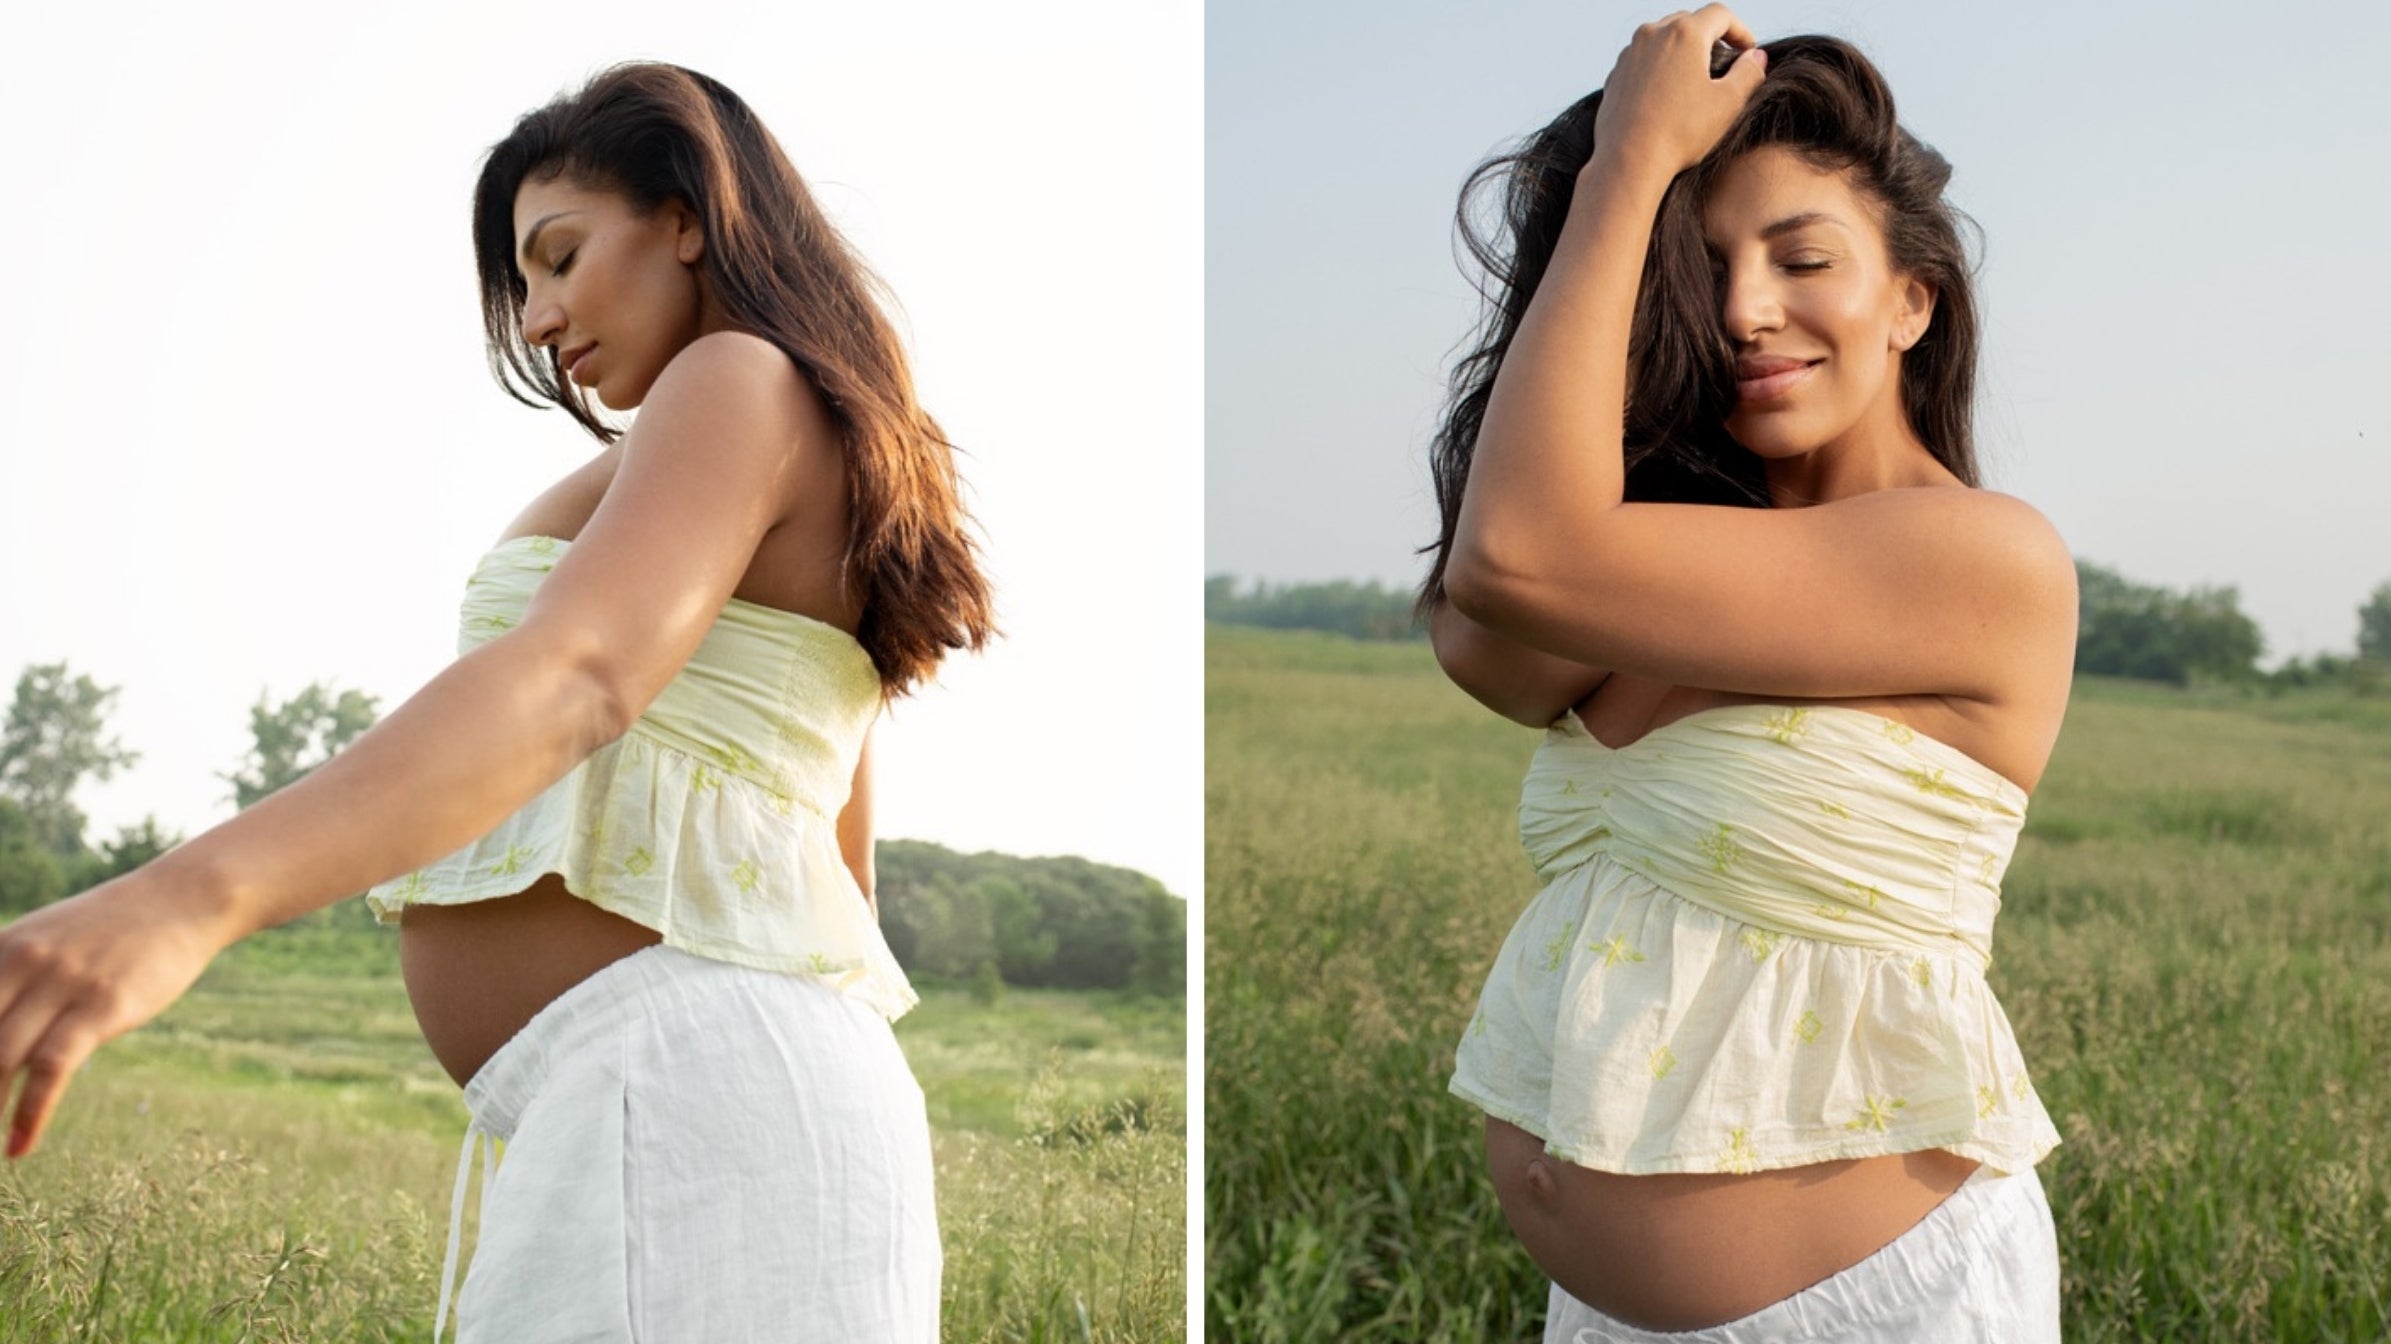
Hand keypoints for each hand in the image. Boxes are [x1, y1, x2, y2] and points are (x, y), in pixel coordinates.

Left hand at [0, 872, 234, 1158]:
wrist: (180, 900)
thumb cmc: (111, 928)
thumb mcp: (47, 941)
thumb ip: (10, 979)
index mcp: (1, 948)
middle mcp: (23, 961)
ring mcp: (63, 983)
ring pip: (1, 1058)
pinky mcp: (102, 1006)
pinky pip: (52, 1069)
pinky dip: (29, 1114)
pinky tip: (18, 1146)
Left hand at [1590, 5, 1767, 179]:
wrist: (1629, 161)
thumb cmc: (1680, 132)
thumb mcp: (1729, 102)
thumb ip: (1749, 72)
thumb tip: (1756, 56)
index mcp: (1684, 33)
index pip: (1720, 14)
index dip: (1741, 30)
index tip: (1749, 51)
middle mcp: (1652, 33)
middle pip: (1690, 21)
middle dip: (1712, 37)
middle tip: (1725, 62)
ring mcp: (1629, 53)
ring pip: (1664, 38)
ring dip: (1684, 50)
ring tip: (1696, 78)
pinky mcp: (1615, 75)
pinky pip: (1644, 60)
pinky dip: (1661, 67)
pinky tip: (1669, 94)